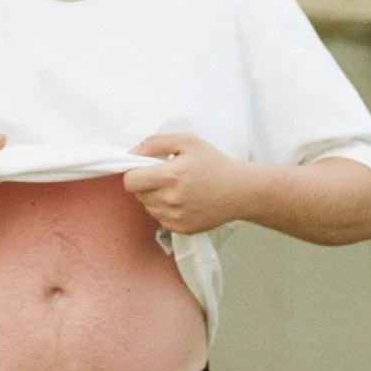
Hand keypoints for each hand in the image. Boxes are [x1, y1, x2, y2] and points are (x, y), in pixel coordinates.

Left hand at [123, 134, 248, 234]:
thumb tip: (131, 153)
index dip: (133, 172)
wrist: (240, 191)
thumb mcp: (186, 141)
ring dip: (154, 197)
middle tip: (165, 175)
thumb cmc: (214, 163)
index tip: (145, 167)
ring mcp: (176, 218)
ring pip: (148, 207)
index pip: (130, 181)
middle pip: (138, 194)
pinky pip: (160, 219)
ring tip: (176, 187)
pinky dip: (165, 209)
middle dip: (146, 183)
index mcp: (170, 177)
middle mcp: (170, 201)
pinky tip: (182, 200)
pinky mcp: (182, 230)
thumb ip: (154, 143)